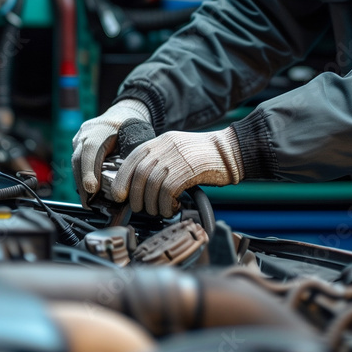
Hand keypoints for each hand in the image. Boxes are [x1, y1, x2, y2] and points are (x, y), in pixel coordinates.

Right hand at [71, 98, 151, 205]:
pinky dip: (82, 176)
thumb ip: (132, 156)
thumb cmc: (131, 126)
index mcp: (101, 129)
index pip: (91, 151)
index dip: (89, 171)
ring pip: (76, 163)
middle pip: (79, 160)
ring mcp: (79, 138)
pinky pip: (77, 162)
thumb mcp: (135, 137)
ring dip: (81, 183)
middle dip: (83, 183)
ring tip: (88, 202)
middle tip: (89, 203)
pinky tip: (88, 191)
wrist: (121, 113)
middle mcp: (86, 133)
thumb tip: (130, 181)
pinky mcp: (78, 144)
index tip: (91, 189)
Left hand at [111, 127, 243, 217]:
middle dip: (136, 196)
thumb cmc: (206, 155)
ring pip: (151, 186)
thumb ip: (161, 160)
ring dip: (151, 204)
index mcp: (161, 141)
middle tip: (140, 208)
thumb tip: (141, 183)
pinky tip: (171, 207)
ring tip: (159, 210)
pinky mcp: (187, 171)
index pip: (132, 159)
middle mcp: (166, 147)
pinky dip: (165, 205)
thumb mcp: (178, 150)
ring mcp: (176, 158)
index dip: (122, 179)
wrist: (231, 150)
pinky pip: (167, 192)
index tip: (120, 195)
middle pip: (139, 175)